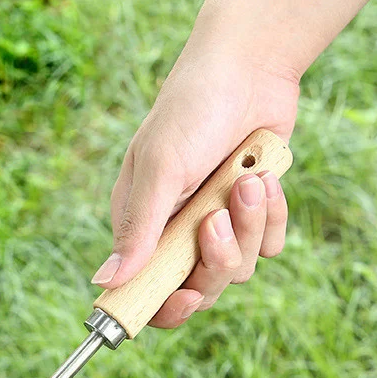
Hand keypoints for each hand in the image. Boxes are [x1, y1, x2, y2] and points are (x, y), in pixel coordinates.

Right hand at [92, 51, 299, 327]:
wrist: (248, 70)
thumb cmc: (189, 113)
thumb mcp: (159, 171)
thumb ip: (137, 231)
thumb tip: (105, 281)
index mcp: (143, 230)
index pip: (147, 292)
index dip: (166, 307)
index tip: (187, 298)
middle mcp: (177, 235)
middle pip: (200, 288)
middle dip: (217, 259)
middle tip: (215, 218)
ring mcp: (217, 227)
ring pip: (239, 269)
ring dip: (248, 227)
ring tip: (246, 181)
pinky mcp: (252, 216)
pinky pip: (269, 247)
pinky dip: (272, 217)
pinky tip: (264, 178)